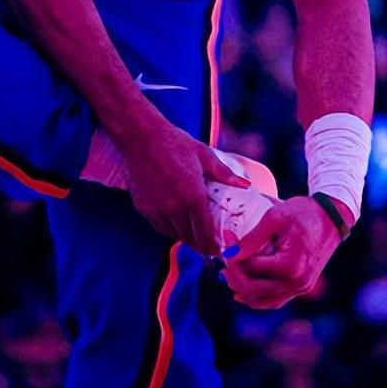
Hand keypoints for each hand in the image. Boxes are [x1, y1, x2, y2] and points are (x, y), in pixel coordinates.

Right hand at [118, 119, 250, 256]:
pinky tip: (175, 222)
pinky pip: (159, 226)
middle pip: (189, 238)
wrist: (140, 137)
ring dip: (184, 236)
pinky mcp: (143, 208)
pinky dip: (168, 228)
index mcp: (193, 196)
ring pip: (173, 234)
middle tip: (207, 245)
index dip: (212, 245)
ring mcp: (157, 209)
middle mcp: (175, 208)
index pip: (205, 232)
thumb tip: (246, 185)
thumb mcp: (204, 155)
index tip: (217, 250)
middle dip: (199, 244)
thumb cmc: (174, 143)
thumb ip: (224, 174)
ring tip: (192, 234)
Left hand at [222, 197, 342, 308]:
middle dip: (234, 275)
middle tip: (223, 259)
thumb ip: (251, 239)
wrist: (332, 216)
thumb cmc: (304, 212)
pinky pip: (275, 299)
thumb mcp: (275, 218)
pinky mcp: (302, 287)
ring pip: (263, 301)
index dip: (234, 254)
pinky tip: (244, 290)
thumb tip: (229, 253)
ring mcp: (300, 288)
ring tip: (228, 275)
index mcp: (290, 266)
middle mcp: (296, 283)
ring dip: (243, 290)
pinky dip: (258, 296)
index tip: (227, 235)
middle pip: (254, 290)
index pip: (251, 268)